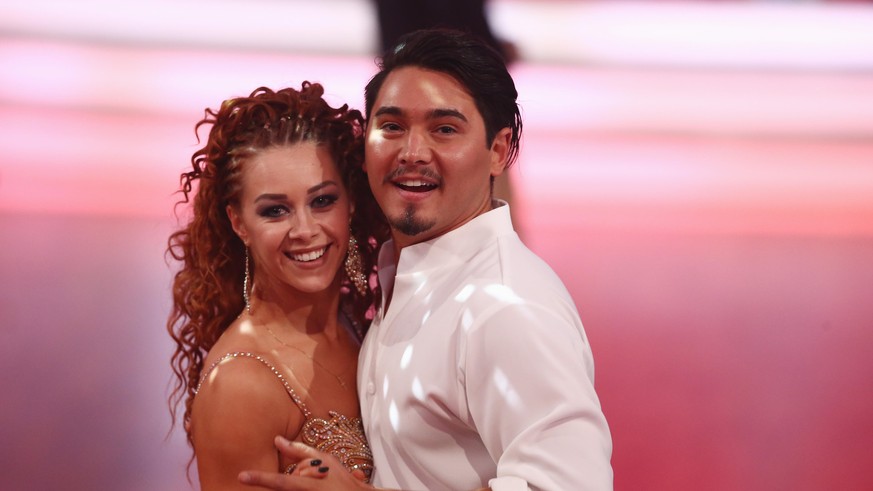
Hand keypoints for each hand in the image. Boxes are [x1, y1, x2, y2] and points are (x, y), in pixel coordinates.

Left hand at [239, 436, 371, 489]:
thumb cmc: (341, 479)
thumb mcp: (325, 459)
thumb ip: (299, 450)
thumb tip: (276, 439)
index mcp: (309, 484)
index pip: (280, 481)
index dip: (260, 479)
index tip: (242, 476)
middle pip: (286, 484)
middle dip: (297, 476)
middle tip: (317, 477)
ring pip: (288, 488)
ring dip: (300, 482)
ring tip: (319, 482)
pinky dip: (299, 487)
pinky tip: (316, 484)